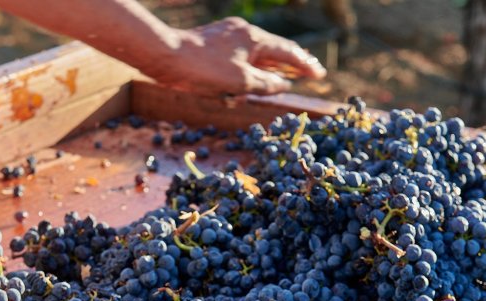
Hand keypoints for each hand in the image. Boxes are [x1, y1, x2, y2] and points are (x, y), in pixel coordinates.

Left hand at [146, 17, 326, 95]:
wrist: (166, 56)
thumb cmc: (203, 70)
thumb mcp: (240, 82)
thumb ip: (266, 84)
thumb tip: (284, 85)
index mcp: (254, 38)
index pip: (287, 52)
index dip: (305, 65)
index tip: (319, 74)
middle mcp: (244, 32)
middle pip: (274, 49)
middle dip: (292, 63)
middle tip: (310, 72)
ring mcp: (229, 35)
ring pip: (257, 52)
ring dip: (272, 65)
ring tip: (288, 75)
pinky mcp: (215, 42)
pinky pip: (242, 55)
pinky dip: (254, 65)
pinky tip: (254, 75)